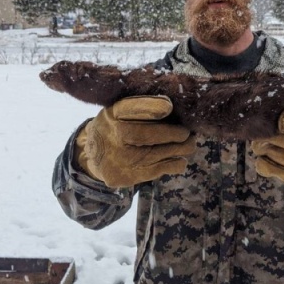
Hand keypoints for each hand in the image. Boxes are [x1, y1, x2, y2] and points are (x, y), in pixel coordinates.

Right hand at [75, 96, 195, 188]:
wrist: (93, 154)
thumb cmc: (117, 127)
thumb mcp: (121, 111)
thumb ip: (142, 107)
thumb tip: (173, 107)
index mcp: (112, 114)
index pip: (129, 109)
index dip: (150, 107)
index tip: (169, 106)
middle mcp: (110, 136)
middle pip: (143, 135)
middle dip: (171, 134)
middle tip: (187, 133)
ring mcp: (116, 158)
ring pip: (154, 155)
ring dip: (178, 150)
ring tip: (190, 145)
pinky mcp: (123, 176)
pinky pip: (154, 171)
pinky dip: (172, 165)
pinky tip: (181, 160)